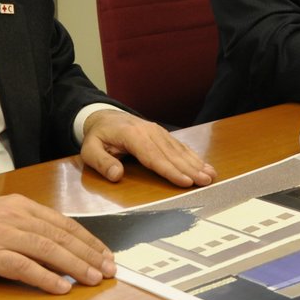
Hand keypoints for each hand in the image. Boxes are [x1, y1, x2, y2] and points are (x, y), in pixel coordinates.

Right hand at [0, 195, 113, 294]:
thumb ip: (25, 227)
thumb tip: (56, 247)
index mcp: (20, 207)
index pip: (63, 223)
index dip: (88, 240)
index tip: (106, 254)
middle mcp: (14, 217)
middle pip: (61, 236)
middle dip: (89, 254)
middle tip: (109, 270)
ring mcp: (1, 234)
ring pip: (48, 249)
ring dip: (75, 265)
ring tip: (93, 279)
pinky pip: (22, 266)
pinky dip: (44, 277)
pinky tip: (60, 287)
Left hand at [80, 109, 216, 186]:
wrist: (103, 116)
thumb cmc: (97, 137)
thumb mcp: (89, 150)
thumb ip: (102, 163)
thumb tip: (117, 175)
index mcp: (132, 136)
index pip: (153, 156)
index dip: (170, 170)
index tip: (185, 181)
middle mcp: (149, 131)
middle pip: (171, 154)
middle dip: (190, 169)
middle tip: (206, 182)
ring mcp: (157, 131)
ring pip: (179, 149)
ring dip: (196, 163)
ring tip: (210, 176)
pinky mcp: (162, 134)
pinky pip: (179, 145)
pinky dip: (193, 156)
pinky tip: (204, 165)